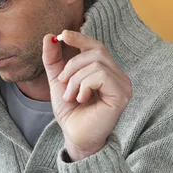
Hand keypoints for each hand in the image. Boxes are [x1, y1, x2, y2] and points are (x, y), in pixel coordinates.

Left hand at [42, 30, 131, 160]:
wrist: (75, 137)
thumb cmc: (71, 113)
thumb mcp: (58, 82)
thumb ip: (54, 60)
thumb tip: (49, 36)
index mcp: (106, 71)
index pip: (97, 46)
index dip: (81, 38)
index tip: (63, 34)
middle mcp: (118, 76)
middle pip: (95, 51)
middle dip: (73, 65)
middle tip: (63, 83)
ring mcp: (123, 84)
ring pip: (96, 63)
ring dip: (76, 80)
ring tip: (72, 97)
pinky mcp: (121, 94)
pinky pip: (101, 75)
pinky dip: (84, 85)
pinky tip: (82, 100)